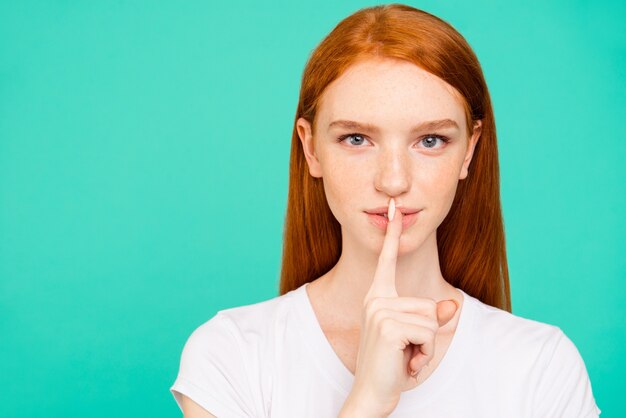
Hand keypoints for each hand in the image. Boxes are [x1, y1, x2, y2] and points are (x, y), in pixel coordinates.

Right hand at [346, 198, 458, 416]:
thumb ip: (432, 319)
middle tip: (406, 351)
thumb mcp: (414, 338)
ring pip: (431, 320)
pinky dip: (425, 353)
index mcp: (378, 297)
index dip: (392, 235)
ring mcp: (380, 311)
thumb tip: (452, 307)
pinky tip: (407, 363)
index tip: (395, 209)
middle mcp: (376, 299)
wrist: (371, 393)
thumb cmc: (390, 365)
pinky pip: (429, 333)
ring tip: (405, 357)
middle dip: (427, 334)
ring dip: (427, 346)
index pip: (387, 261)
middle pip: (429, 304)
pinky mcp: (388, 325)